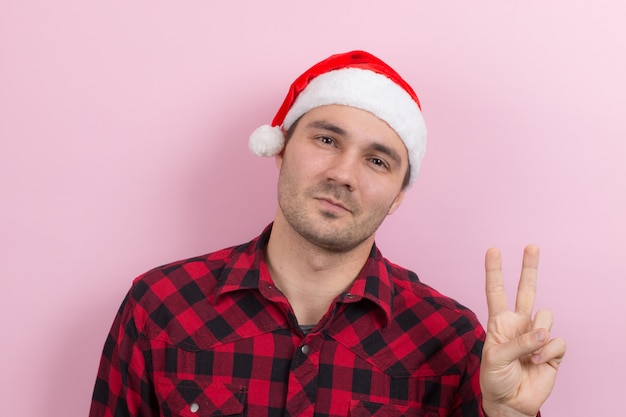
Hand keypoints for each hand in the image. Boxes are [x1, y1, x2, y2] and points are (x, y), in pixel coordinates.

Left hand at [480, 245, 565, 416]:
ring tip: (528, 354)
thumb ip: (517, 342)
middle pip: (526, 290)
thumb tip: (542, 333)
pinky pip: (556, 341)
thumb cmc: (495, 378)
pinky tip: (537, 364)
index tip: (493, 249)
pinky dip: (546, 353)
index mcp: (499, 322)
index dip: (494, 271)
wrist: (509, 402)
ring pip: (546, 316)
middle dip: (529, 268)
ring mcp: (536, 335)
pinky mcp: (552, 350)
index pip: (496, 291)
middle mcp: (519, 324)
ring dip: (538, 334)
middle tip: (531, 246)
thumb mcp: (494, 358)